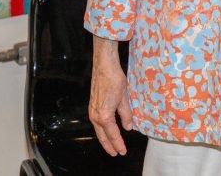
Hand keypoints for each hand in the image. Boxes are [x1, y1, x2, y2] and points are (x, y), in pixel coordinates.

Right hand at [89, 37, 132, 155]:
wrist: (104, 66)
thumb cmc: (114, 80)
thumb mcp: (125, 99)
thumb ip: (127, 115)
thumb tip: (129, 127)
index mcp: (104, 116)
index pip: (113, 135)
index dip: (118, 144)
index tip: (123, 151)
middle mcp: (95, 115)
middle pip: (102, 136)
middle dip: (109, 146)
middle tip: (116, 153)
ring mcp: (92, 110)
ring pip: (98, 130)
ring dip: (105, 138)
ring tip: (111, 145)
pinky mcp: (92, 105)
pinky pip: (96, 122)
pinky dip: (102, 129)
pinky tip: (106, 129)